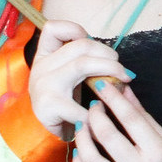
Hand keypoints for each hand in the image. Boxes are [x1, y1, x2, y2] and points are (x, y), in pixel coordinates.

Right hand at [30, 20, 130, 138]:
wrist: (39, 132)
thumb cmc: (60, 99)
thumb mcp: (65, 75)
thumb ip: (82, 60)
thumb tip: (114, 57)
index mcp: (44, 56)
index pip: (52, 29)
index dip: (75, 29)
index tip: (91, 41)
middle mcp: (42, 67)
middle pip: (81, 45)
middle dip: (108, 54)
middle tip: (121, 68)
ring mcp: (44, 85)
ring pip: (83, 64)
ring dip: (110, 69)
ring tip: (122, 80)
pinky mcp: (49, 105)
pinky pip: (81, 104)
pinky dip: (98, 109)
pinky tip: (104, 111)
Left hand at [72, 79, 161, 161]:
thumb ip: (142, 116)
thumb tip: (123, 90)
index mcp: (158, 152)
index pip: (131, 119)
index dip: (114, 99)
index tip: (102, 85)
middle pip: (108, 136)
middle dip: (95, 116)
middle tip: (92, 107)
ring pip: (91, 160)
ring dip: (82, 139)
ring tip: (82, 127)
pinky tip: (79, 153)